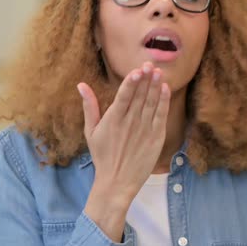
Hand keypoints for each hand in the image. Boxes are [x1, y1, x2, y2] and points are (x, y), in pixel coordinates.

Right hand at [77, 61, 170, 200]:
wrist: (117, 182)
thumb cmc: (103, 156)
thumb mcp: (91, 131)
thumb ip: (89, 106)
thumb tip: (81, 85)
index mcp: (113, 119)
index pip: (124, 95)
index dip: (132, 82)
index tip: (138, 70)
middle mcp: (130, 122)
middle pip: (140, 96)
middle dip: (146, 78)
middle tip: (151, 63)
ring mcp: (144, 129)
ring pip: (152, 103)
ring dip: (156, 86)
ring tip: (159, 72)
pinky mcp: (156, 137)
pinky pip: (161, 116)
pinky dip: (164, 102)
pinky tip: (165, 89)